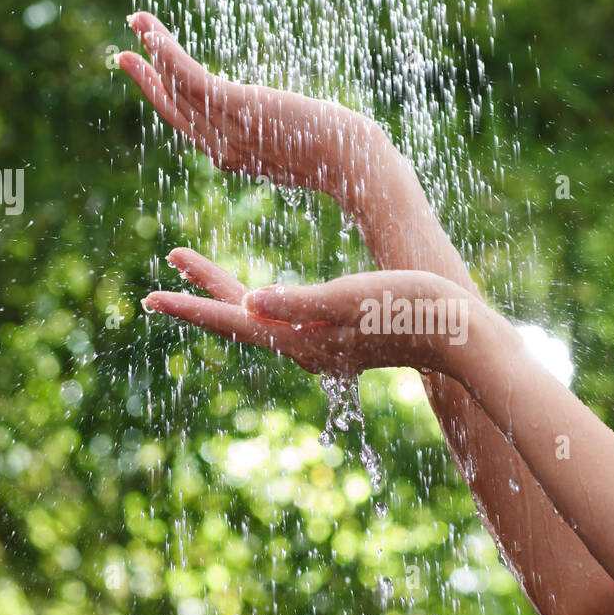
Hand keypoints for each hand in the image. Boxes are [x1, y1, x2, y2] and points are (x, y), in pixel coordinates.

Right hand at [118, 12, 389, 210]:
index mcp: (234, 159)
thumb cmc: (342, 155)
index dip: (167, 100)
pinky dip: (165, 52)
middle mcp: (221, 151)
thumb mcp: (300, 143)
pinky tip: (152, 30)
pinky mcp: (234, 108)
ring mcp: (226, 131)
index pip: (191, 126)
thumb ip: (279, 132)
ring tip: (137, 20)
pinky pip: (188, 77)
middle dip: (147, 78)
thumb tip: (286, 119)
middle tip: (123, 52)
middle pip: (174, 108)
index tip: (152, 74)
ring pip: (176, 86)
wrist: (354, 161)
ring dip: (154, 49)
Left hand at [144, 247, 478, 378]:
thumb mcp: (353, 296)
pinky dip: (256, 299)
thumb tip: (249, 300)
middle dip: (200, 294)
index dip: (192, 305)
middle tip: (161, 276)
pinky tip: (255, 292)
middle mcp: (306, 346)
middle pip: (238, 318)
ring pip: (258, 316)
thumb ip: (300, 300)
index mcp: (303, 339)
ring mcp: (322, 343)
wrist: (462, 336)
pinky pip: (282, 317)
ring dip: (223, 292)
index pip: (234, 320)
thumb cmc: (412, 310)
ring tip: (194, 267)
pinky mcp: (339, 335)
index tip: (151, 294)